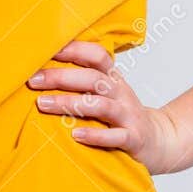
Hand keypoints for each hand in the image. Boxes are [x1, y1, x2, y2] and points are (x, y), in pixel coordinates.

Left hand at [27, 39, 179, 175]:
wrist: (159, 142)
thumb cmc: (121, 116)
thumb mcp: (107, 93)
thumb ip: (83, 81)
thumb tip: (41, 70)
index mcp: (113, 79)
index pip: (97, 56)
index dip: (75, 50)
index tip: (48, 49)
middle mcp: (121, 93)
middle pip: (92, 79)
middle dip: (61, 77)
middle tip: (33, 80)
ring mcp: (128, 116)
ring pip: (100, 105)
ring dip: (70, 103)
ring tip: (43, 104)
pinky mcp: (133, 138)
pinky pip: (115, 136)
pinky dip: (96, 135)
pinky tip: (76, 134)